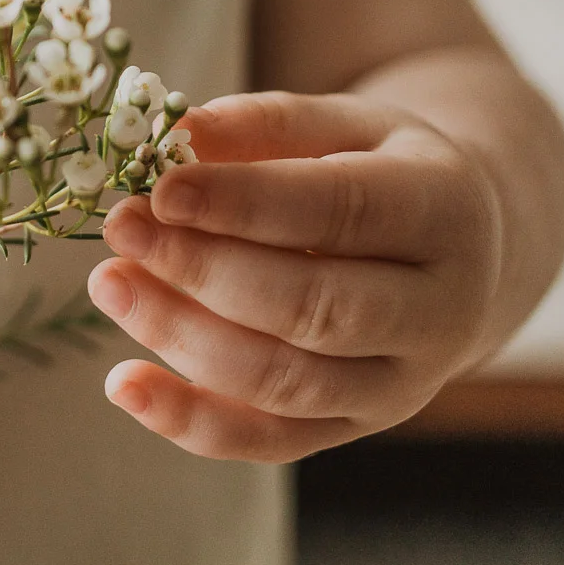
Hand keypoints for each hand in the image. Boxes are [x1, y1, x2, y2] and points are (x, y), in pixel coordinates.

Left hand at [90, 91, 502, 462]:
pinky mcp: (351, 427)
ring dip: (182, 336)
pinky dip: (188, 419)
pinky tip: (122, 384)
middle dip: (203, 271)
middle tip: (121, 228)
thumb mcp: (340, 125)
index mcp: (443, 213)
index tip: (162, 189)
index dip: (245, 202)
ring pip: (285, 381)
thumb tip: (176, 133)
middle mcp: (437, 312)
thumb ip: (264, 124)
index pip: (342, 210)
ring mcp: (398, 385)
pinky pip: (267, 440)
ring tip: (109, 283)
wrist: (453, 251)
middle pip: (315, 307)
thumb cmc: (378, 171)